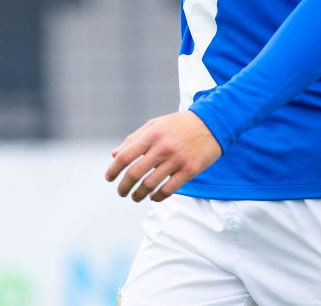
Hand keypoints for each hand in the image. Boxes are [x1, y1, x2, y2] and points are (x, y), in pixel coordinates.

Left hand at [105, 110, 222, 201]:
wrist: (211, 123)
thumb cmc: (178, 125)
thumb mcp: (154, 125)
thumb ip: (134, 140)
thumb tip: (114, 156)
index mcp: (152, 134)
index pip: (126, 156)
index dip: (114, 169)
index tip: (109, 178)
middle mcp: (163, 147)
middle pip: (135, 173)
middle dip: (124, 187)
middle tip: (121, 192)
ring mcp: (177, 159)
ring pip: (150, 185)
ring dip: (139, 195)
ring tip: (135, 197)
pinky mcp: (190, 170)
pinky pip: (169, 189)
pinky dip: (158, 197)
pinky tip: (153, 197)